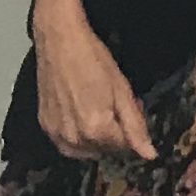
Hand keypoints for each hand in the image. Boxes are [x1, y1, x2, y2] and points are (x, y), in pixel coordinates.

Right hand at [33, 11, 155, 164]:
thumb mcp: (122, 90)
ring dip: (97, 139)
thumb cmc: (92, 59)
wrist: (59, 40)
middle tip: (116, 106)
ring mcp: (56, 134)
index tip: (133, 111)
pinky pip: (67, 145)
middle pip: (106, 151)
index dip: (133, 132)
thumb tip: (149, 155)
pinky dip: (78, 136)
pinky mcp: (45, 127)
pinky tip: (81, 113)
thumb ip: (136, 126)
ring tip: (98, 109)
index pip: (125, 149)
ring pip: (87, 151)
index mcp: (97, 130)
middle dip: (115, 134)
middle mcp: (74, 138)